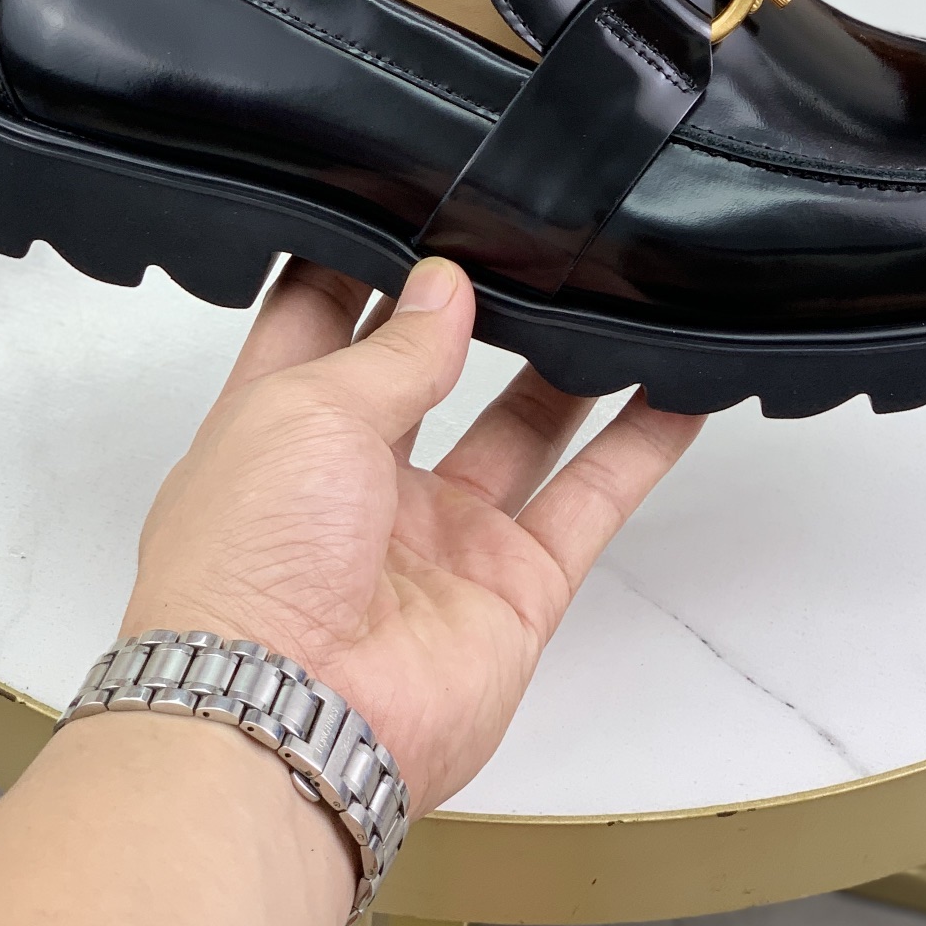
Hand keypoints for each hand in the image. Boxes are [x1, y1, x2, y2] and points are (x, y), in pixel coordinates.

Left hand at [123, 257, 701, 812]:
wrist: (286, 724)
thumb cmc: (247, 567)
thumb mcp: (305, 410)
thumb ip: (393, 349)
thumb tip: (445, 287)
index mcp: (279, 431)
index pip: (319, 324)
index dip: (361, 264)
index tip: (409, 201)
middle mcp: (356, 483)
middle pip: (427, 375)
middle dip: (470, 311)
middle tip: (526, 239)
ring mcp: (438, 539)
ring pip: (521, 429)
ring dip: (567, 367)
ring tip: (612, 291)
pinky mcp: (511, 590)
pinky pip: (589, 503)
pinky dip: (637, 449)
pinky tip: (677, 391)